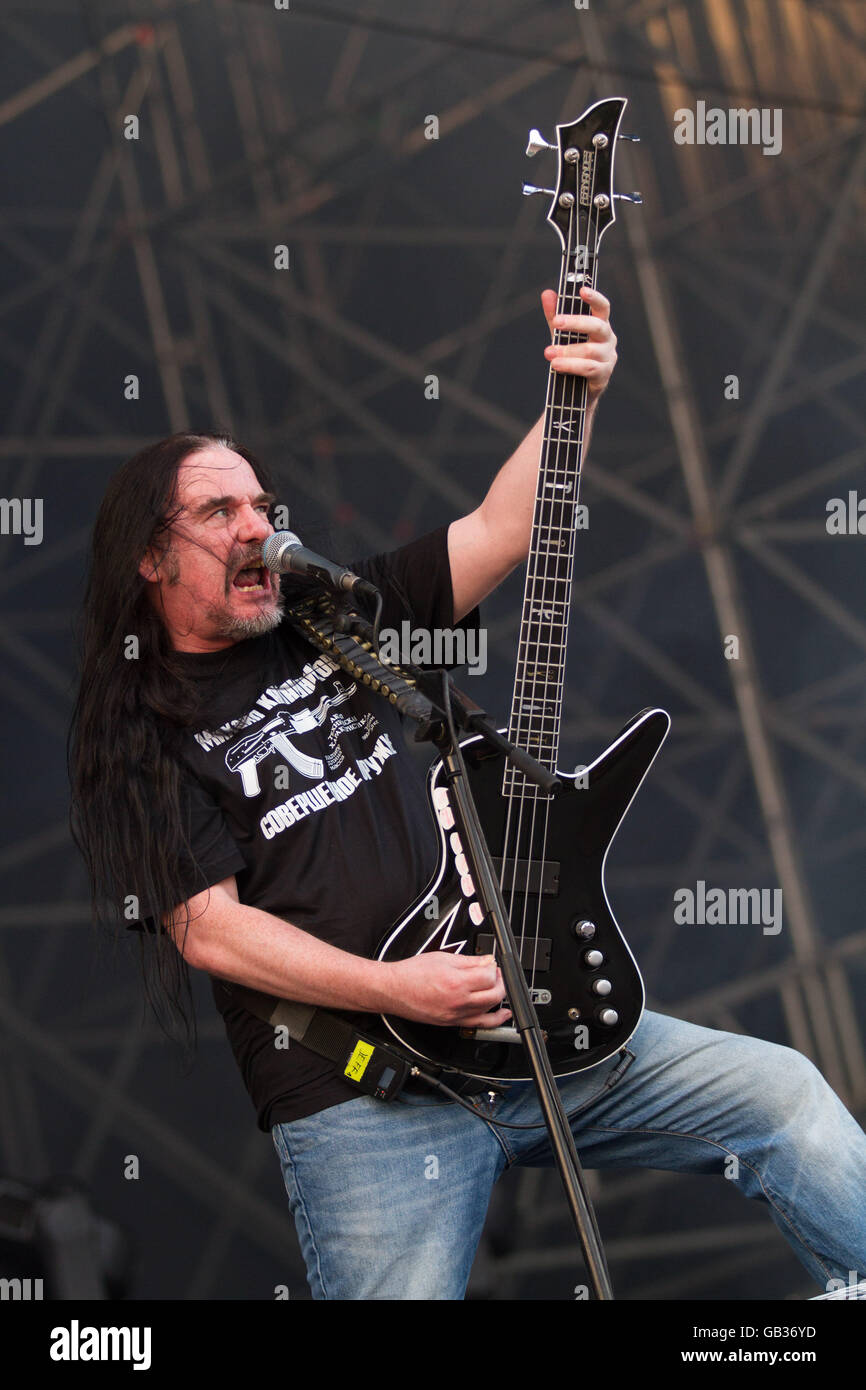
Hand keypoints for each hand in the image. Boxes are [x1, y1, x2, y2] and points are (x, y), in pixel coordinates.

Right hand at [384, 951, 511, 1027]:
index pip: (489, 976)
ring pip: (489, 1010)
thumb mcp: (442, 958)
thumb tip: (487, 961)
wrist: (393, 990)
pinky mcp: (451, 1023)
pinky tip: (502, 1015)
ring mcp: (455, 1015)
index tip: (491, 963)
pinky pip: (479, 1024)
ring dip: (498, 997)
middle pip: (494, 994)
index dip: (493, 967)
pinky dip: (494, 1020)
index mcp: (456, 982)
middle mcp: (458, 1001)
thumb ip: (469, 961)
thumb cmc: (411, 974)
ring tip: (497, 987)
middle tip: (497, 973)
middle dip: (500, 981)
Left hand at [541, 285, 617, 398]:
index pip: (602, 307)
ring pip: (589, 350)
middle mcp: (608, 339)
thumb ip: (554, 315)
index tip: (582, 290)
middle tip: (556, 322)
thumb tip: (547, 293)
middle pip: (597, 326)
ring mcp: (608, 357)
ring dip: (567, 351)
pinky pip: (588, 368)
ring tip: (549, 353)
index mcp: (600, 325)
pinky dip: (571, 366)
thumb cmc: (572, 356)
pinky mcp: (603, 375)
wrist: (576, 391)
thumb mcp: (561, 334)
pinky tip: (556, 365)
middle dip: (575, 322)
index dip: (594, 298)